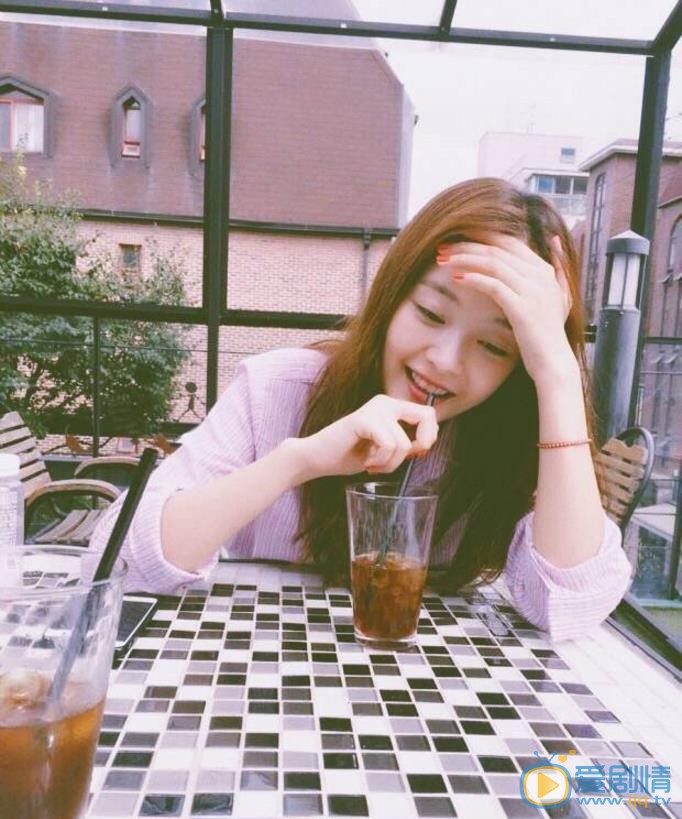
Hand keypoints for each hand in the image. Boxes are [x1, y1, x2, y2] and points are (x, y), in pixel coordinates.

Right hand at [296, 394, 438, 480]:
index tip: (411, 455)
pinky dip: (380, 462)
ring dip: (391, 464)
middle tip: (399, 459)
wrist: (316, 458)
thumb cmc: (349, 455)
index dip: (427, 438)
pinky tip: (367, 462)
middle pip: (427, 417)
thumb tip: (427, 444)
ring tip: (373, 465)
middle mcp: (385, 402)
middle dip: (420, 445)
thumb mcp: (385, 449)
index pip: (429, 415)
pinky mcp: (364, 419)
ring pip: (404, 443)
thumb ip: (405, 442)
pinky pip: (389, 445)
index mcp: (392, 406)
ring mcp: (375, 408)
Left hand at [437, 234, 575, 383]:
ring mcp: (532, 290)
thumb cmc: (549, 332)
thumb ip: (558, 267)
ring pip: (493, 263)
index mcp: (544, 269)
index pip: (509, 241)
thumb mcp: (559, 295)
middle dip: (467, 245)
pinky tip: (456, 278)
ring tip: (442, 261)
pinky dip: (474, 279)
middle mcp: (540, 275)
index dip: (481, 236)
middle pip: (498, 248)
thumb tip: (553, 240)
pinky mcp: (522, 308)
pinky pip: (494, 285)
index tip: (457, 239)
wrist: (553, 362)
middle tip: (442, 248)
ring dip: (465, 258)